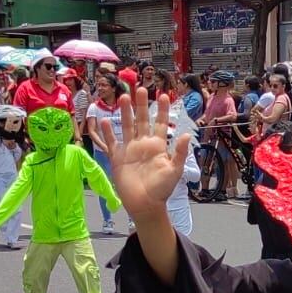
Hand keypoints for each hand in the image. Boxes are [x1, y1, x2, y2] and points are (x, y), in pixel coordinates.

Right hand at [98, 87, 192, 226]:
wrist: (145, 204)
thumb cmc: (162, 189)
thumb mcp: (175, 171)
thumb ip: (180, 153)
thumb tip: (187, 134)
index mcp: (158, 146)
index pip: (161, 123)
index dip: (162, 110)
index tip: (164, 95)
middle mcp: (143, 145)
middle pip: (142, 120)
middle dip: (142, 105)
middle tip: (142, 89)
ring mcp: (129, 150)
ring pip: (127, 126)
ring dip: (125, 113)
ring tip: (123, 97)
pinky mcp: (117, 158)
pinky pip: (111, 142)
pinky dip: (107, 132)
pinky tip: (104, 120)